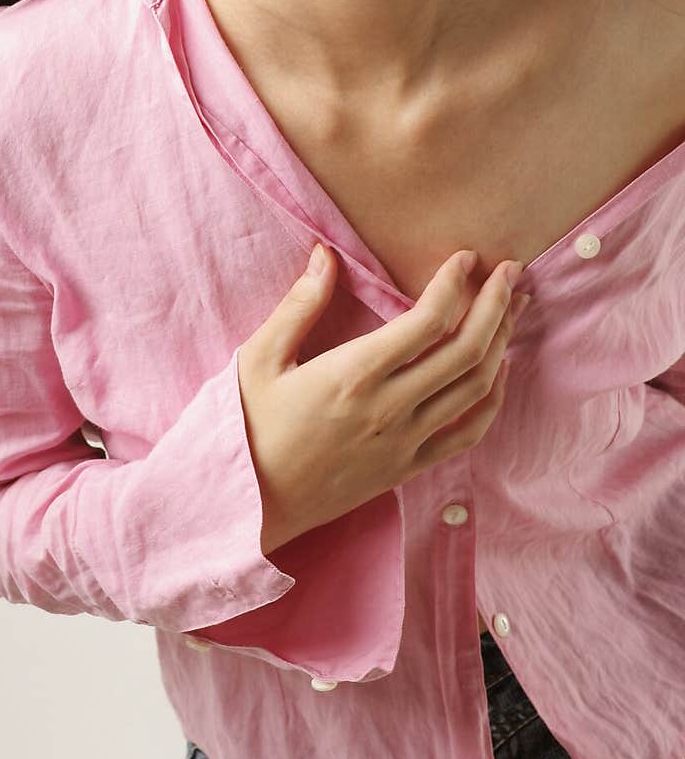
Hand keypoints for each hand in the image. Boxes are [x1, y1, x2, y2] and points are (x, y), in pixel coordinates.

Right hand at [237, 246, 528, 552]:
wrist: (246, 505)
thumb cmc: (246, 427)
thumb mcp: (258, 358)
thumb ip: (298, 304)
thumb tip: (326, 254)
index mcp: (353, 375)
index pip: (427, 321)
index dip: (454, 283)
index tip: (466, 257)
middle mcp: (388, 409)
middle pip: (465, 350)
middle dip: (495, 304)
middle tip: (509, 270)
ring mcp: (403, 443)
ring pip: (474, 388)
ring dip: (501, 343)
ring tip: (512, 308)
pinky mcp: (407, 468)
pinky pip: (467, 433)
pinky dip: (493, 399)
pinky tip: (498, 371)